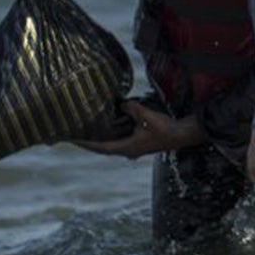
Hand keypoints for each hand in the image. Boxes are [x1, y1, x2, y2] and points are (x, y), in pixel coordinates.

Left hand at [77, 99, 203, 158]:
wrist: (184, 134)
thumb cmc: (166, 129)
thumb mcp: (146, 117)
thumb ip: (132, 109)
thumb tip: (122, 104)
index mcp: (127, 148)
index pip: (100, 147)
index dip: (85, 143)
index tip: (71, 139)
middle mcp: (128, 151)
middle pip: (104, 147)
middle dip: (90, 141)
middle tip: (75, 134)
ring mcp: (135, 148)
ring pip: (112, 143)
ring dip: (101, 137)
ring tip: (88, 130)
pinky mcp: (141, 142)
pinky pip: (121, 138)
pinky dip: (113, 133)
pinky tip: (109, 125)